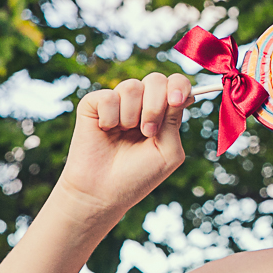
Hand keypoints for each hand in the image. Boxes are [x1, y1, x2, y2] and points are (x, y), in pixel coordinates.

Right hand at [55, 72, 193, 222]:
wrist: (103, 192)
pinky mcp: (93, 104)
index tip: (176, 100)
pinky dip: (110, 117)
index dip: (179, 86)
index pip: (176, 84)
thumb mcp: (168, 152)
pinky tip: (106, 131)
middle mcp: (141, 104)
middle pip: (155, 79)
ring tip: (124, 134)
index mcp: (163, 113)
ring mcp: (118, 103)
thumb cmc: (138, 175)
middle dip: (155, 105)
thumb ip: (175, 121)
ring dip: (132, 116)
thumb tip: (179, 93)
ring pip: (132, 86)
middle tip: (148, 132)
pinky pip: (108, 96)